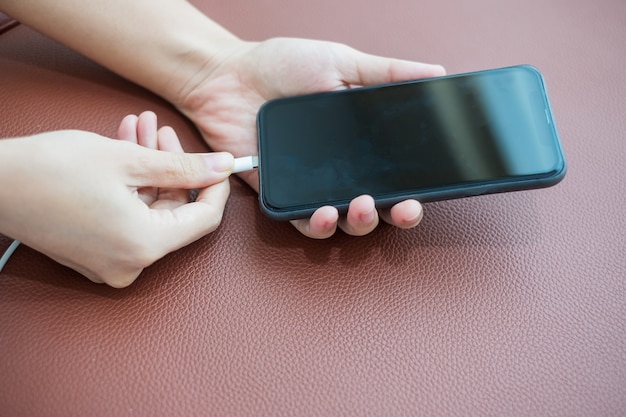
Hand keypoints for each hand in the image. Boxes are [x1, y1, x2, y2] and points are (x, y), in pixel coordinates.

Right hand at [0, 112, 233, 286]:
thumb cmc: (48, 171)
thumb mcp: (128, 160)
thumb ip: (184, 167)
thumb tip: (221, 168)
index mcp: (143, 246)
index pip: (205, 219)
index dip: (215, 187)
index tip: (217, 165)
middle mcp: (129, 263)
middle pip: (173, 213)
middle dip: (172, 168)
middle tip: (162, 134)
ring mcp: (109, 262)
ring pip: (149, 210)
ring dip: (150, 170)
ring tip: (141, 133)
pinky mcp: (93, 253)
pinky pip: (128, 218)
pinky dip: (131, 186)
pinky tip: (126, 151)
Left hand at [177, 38, 444, 237]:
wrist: (228, 75)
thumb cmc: (282, 65)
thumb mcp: (341, 62)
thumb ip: (386, 72)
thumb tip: (437, 74)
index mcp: (361, 144)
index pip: (396, 176)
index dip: (412, 192)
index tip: (421, 195)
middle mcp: (341, 170)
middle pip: (376, 206)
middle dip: (392, 215)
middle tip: (399, 208)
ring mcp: (312, 184)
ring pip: (343, 221)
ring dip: (358, 222)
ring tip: (361, 206)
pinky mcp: (281, 194)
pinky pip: (301, 220)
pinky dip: (315, 224)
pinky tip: (323, 214)